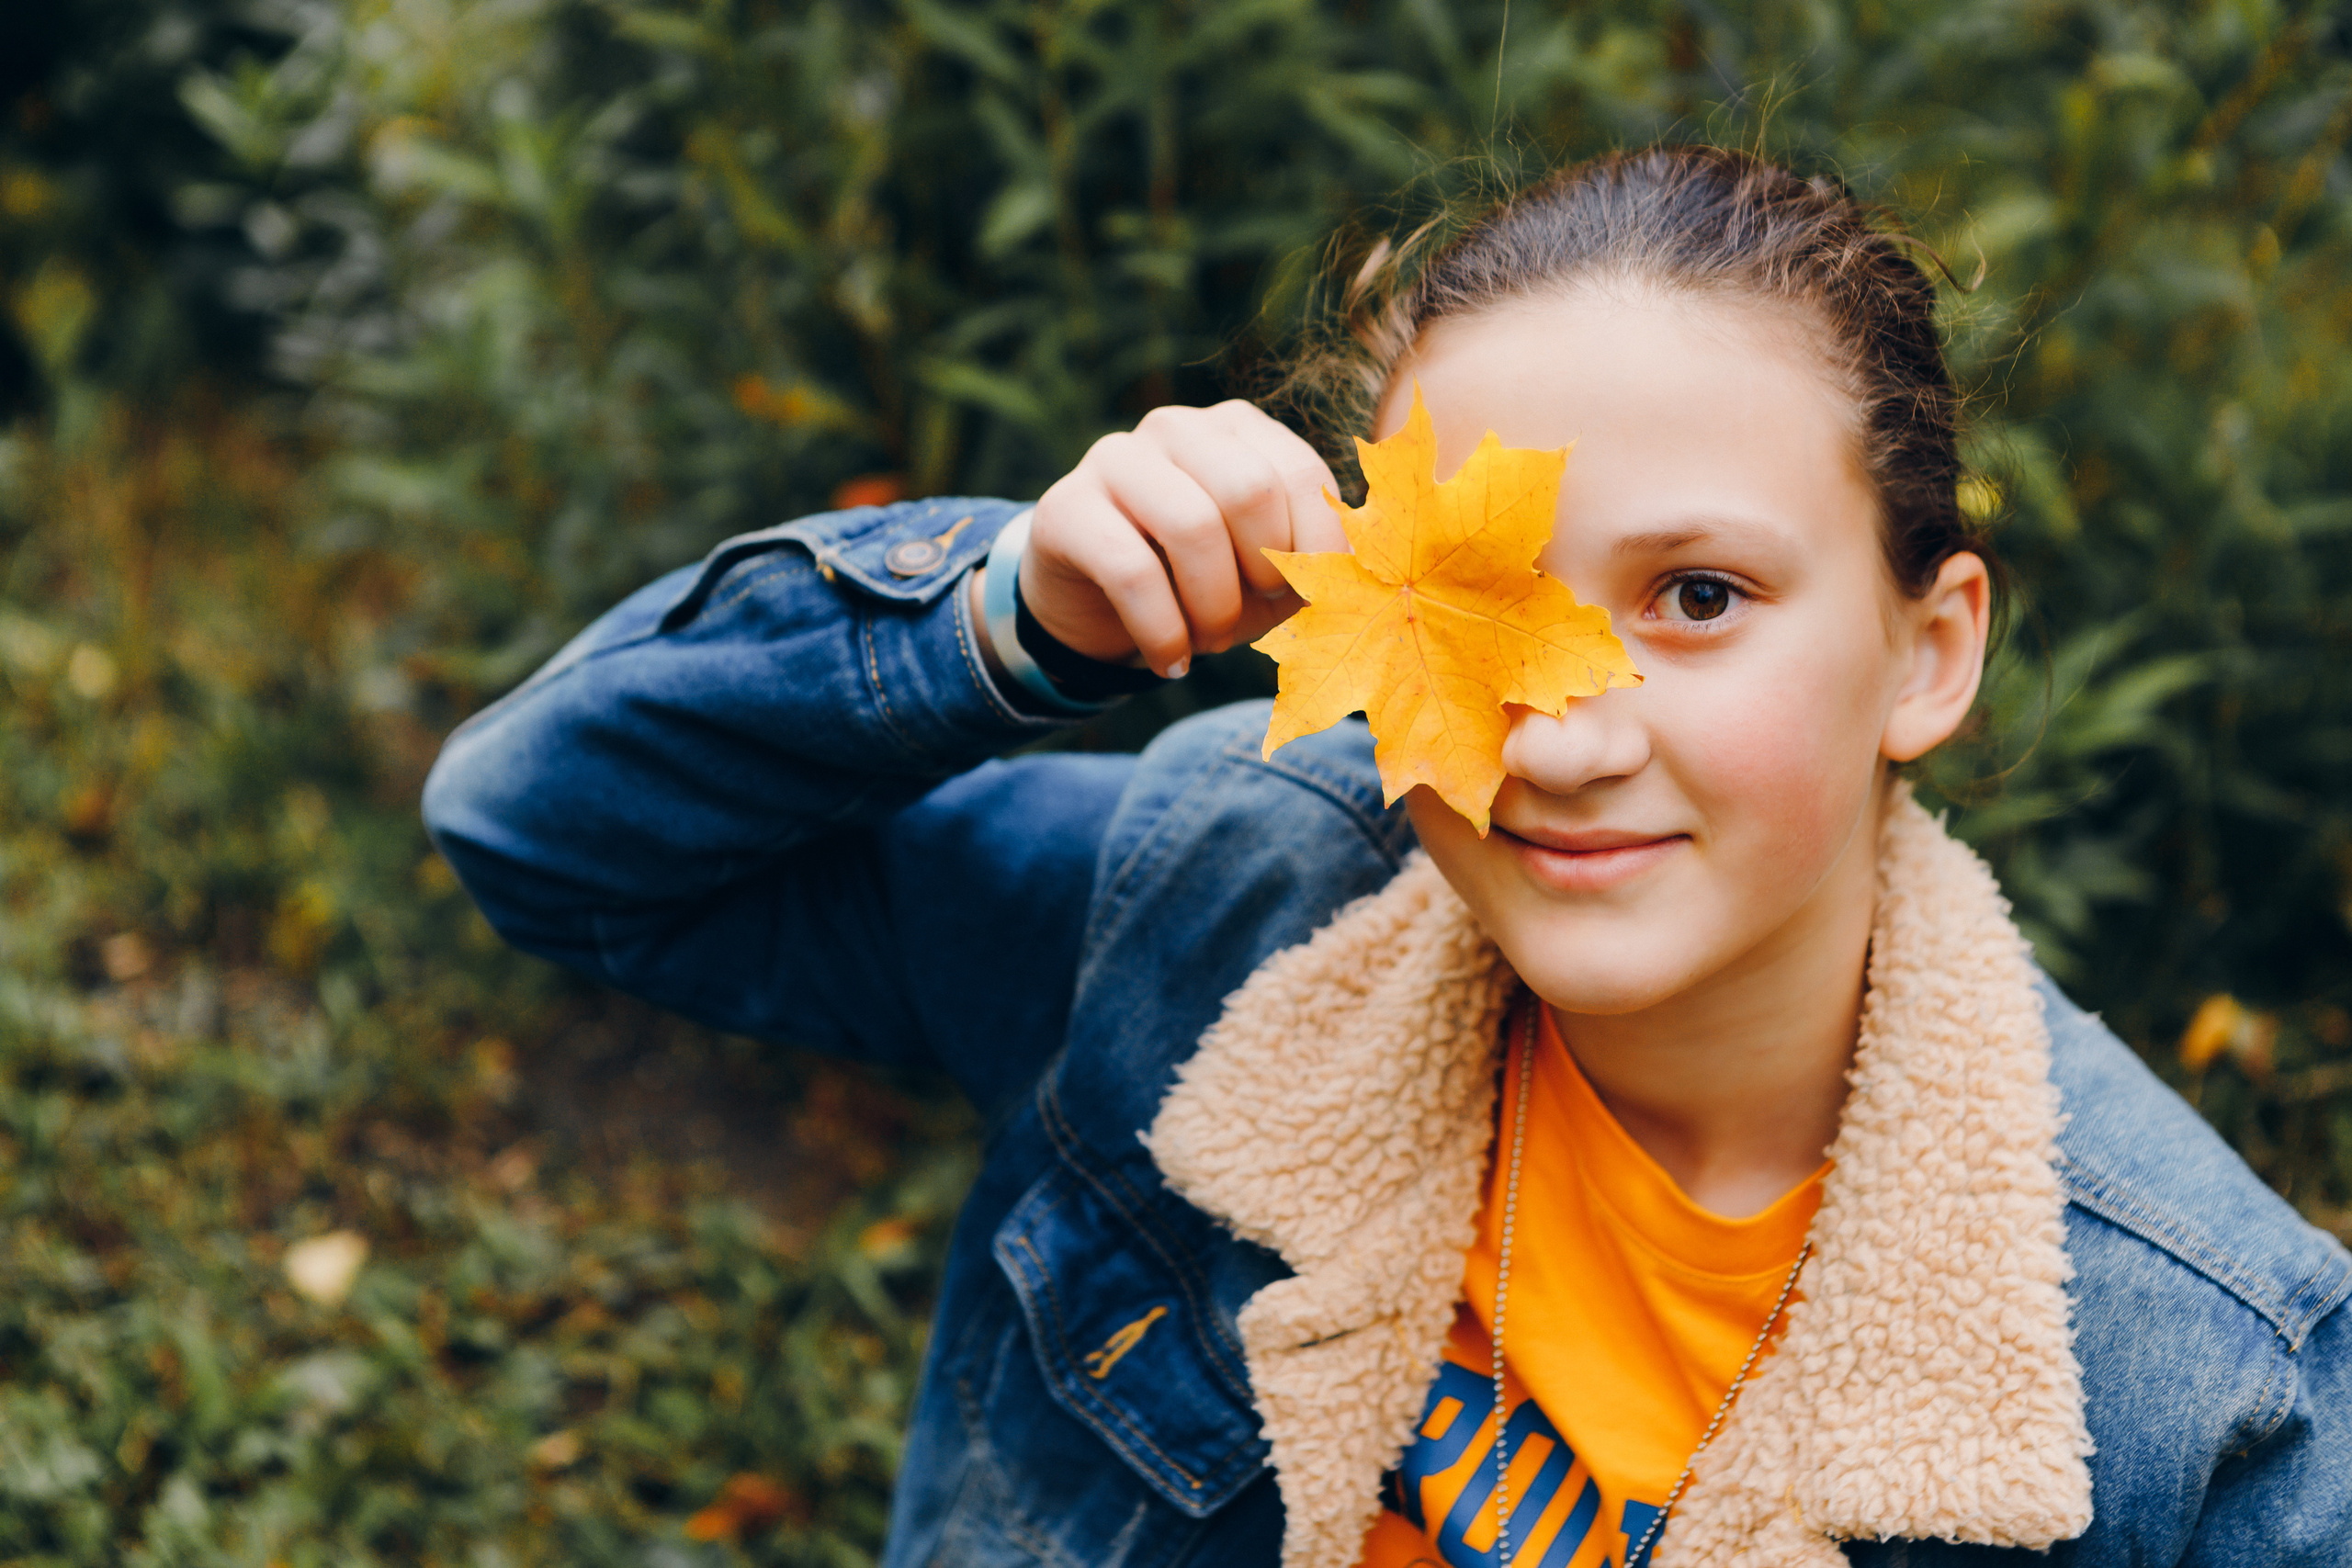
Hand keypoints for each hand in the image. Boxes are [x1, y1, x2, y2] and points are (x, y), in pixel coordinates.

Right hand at [1008, 400, 1348, 677]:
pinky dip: (1163, 632)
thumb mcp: (1268, 574)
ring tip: (1208, 642)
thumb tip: (1367, 573)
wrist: (1096, 607)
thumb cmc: (1201, 584)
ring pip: (1191, 526)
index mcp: (1239, 430)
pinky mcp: (1066, 508)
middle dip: (1262, 573)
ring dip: (1212, 608)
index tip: (1302, 598)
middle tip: (1249, 617)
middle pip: (1248, 490)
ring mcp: (1115, 459)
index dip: (1315, 550)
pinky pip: (1130, 571)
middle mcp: (1177, 428)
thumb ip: (1317, 563)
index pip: (1301, 474)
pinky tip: (1171, 661)